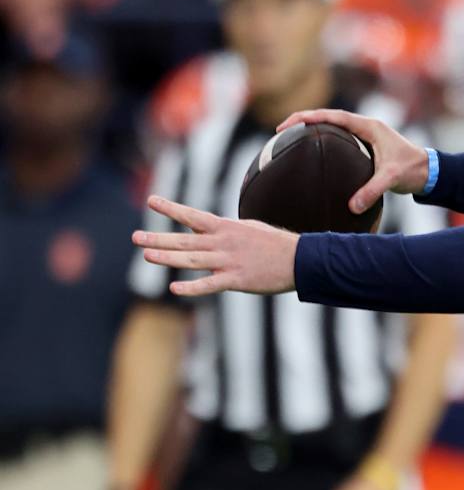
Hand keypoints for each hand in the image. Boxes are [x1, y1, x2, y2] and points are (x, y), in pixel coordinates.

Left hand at [134, 196, 297, 296]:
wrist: (302, 260)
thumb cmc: (275, 244)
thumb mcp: (248, 229)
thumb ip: (222, 230)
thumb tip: (200, 226)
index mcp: (227, 228)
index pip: (193, 215)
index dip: (171, 208)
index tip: (151, 201)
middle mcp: (224, 242)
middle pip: (186, 239)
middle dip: (159, 237)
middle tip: (136, 237)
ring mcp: (230, 261)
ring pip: (193, 259)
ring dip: (169, 257)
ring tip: (147, 255)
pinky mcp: (237, 279)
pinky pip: (210, 284)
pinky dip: (192, 287)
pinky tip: (174, 288)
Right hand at [278, 108, 428, 213]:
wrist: (429, 172)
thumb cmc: (413, 170)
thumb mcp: (391, 178)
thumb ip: (372, 191)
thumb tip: (352, 207)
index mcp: (368, 126)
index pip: (332, 116)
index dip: (308, 117)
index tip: (287, 125)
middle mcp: (365, 127)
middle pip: (328, 117)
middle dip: (303, 120)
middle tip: (280, 131)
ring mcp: (365, 136)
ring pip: (333, 127)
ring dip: (313, 130)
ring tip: (290, 140)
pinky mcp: (365, 146)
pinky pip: (339, 140)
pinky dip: (324, 143)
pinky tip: (313, 156)